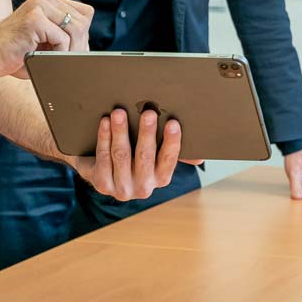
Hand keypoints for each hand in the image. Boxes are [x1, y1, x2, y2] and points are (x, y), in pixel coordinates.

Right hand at [0, 0, 92, 78]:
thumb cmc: (14, 54)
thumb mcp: (46, 42)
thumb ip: (67, 39)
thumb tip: (90, 49)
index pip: (85, 13)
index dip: (83, 35)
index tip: (71, 52)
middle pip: (83, 21)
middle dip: (79, 45)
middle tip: (65, 60)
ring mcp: (39, 5)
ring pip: (75, 29)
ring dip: (71, 51)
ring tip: (55, 61)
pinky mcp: (34, 18)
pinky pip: (63, 39)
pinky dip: (59, 53)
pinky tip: (41, 57)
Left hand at [66, 108, 180, 201]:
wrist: (101, 171)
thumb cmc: (134, 157)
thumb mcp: (155, 157)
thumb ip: (174, 154)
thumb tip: (200, 158)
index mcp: (161, 178)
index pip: (169, 159)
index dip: (172, 142)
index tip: (172, 123)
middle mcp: (144, 187)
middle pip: (145, 156)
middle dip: (147, 133)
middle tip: (148, 113)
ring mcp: (121, 188)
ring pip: (121, 155)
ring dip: (120, 131)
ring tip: (119, 112)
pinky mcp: (101, 184)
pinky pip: (103, 157)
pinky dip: (104, 137)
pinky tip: (105, 122)